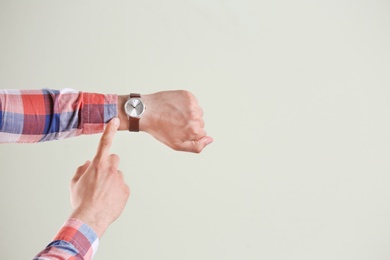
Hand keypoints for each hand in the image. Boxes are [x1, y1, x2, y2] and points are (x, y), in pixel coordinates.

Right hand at [69, 118, 128, 237]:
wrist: (90, 218)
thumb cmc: (81, 200)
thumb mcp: (75, 183)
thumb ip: (81, 169)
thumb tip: (87, 164)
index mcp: (98, 164)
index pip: (104, 142)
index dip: (109, 130)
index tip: (114, 120)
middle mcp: (111, 169)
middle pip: (114, 159)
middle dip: (109, 165)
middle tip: (101, 177)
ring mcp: (120, 180)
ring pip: (117, 176)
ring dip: (112, 181)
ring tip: (102, 195)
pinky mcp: (126, 190)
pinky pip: (122, 188)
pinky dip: (117, 192)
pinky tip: (109, 201)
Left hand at [118, 90, 212, 152]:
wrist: (146, 111)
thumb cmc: (159, 129)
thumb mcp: (176, 145)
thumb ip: (197, 146)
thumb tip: (210, 139)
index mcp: (194, 130)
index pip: (202, 133)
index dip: (190, 134)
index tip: (179, 131)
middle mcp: (195, 116)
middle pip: (201, 122)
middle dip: (190, 124)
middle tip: (175, 123)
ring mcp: (192, 104)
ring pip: (198, 112)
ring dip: (189, 114)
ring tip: (174, 115)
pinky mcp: (188, 95)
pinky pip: (193, 102)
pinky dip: (186, 105)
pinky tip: (175, 107)